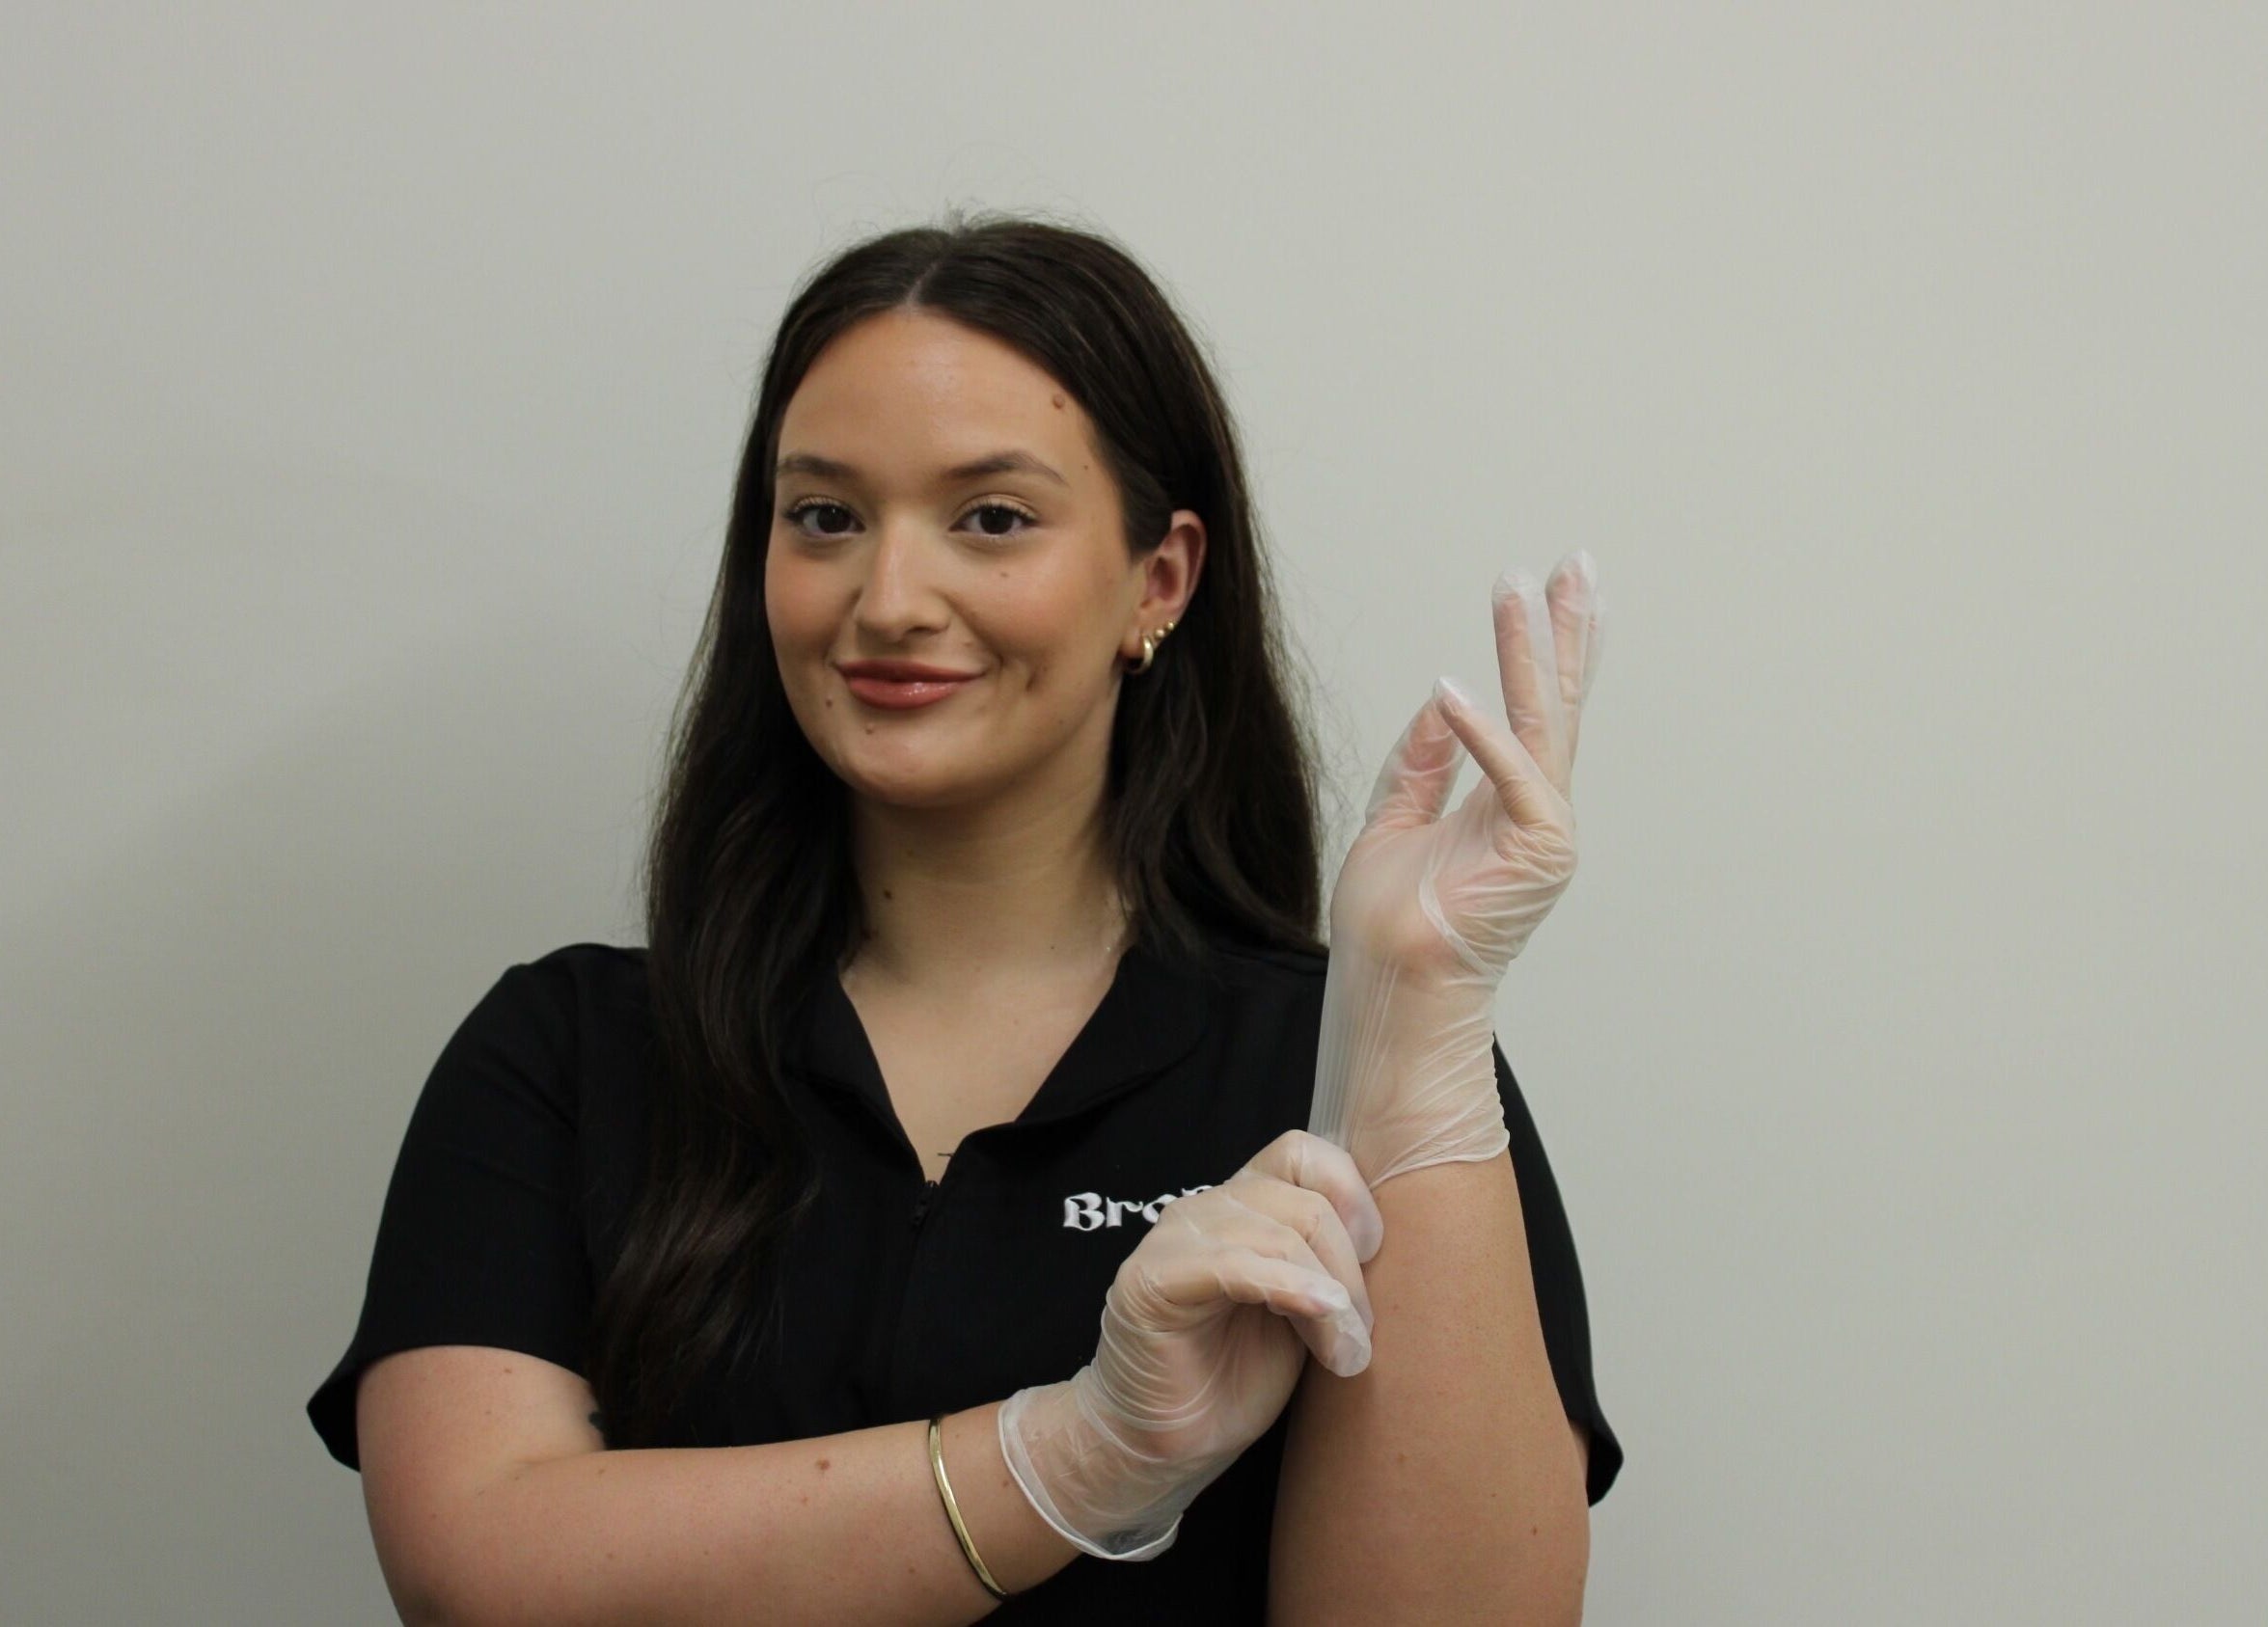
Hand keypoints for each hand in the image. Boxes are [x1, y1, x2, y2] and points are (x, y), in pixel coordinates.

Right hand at [997, 1129, 1384, 1559]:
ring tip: (1346, 1355)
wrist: (1169, 1444)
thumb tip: (1397, 1243)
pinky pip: (1235, 1265)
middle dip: (1350, 1270)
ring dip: (1330, 1297)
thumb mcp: (1304, 1311)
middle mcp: (1206, 1208)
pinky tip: (1320, 1321)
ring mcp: (1173, 1239)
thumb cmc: (1237, 1378)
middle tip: (1361, 1336)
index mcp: (1243, 1203)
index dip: (1351, 1195)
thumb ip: (1330, 1266)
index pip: (1303, 1153)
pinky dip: (1290, 1288)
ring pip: (1278, 1232)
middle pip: (1305, 1200)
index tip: (1377, 1256)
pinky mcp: (1151, 1280)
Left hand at [1308, 553, 1606, 1187]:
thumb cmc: (1388, 926)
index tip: (1550, 591)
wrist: (1390, 987)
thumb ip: (1420, 764)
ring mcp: (1544, 831)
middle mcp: (1533, 812)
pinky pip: (1515, 778)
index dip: (1542, 652)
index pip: (1532, 714)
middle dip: (1565, 632)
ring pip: (1542, 723)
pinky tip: (1454, 688)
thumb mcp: (1393, 822)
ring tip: (1525, 587)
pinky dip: (1483, 734)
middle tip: (1577, 564)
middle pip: (1557, 705)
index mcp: (1504, 805)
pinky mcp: (1539, 853)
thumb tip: (1439, 700)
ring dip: (1532, 653)